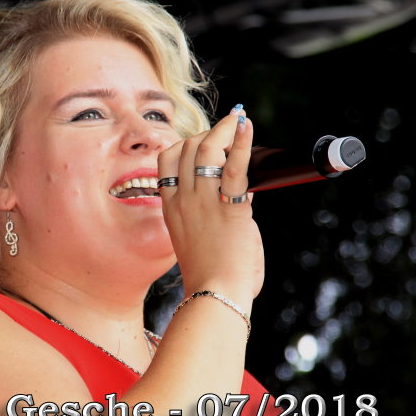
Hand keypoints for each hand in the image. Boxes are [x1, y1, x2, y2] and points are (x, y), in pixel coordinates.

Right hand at [157, 109, 263, 300]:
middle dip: (209, 133)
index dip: (186, 143)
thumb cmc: (211, 274)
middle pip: (187, 148)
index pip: (167, 159)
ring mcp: (202, 202)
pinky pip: (233, 167)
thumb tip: (240, 194)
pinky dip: (242, 142)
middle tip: (230, 130)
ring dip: (225, 130)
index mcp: (170, 207)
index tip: (206, 141)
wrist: (216, 295)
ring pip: (206, 150)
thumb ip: (210, 212)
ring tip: (239, 120)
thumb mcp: (196, 237)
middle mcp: (183, 200)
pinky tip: (248, 126)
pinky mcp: (228, 208)